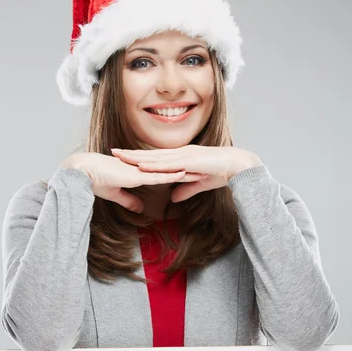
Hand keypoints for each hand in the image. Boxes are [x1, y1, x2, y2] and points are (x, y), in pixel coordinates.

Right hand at [60, 152, 203, 212]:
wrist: (81, 173)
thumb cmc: (95, 181)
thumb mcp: (116, 194)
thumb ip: (129, 200)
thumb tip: (141, 209)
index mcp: (140, 171)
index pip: (166, 171)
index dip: (181, 171)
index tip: (196, 172)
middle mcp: (143, 168)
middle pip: (172, 167)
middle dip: (190, 169)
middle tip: (207, 168)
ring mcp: (140, 170)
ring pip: (169, 170)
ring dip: (186, 171)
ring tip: (204, 171)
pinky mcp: (136, 174)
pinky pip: (157, 174)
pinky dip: (171, 174)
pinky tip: (184, 173)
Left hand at [110, 145, 261, 201]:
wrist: (238, 165)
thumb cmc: (222, 173)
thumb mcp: (199, 184)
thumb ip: (186, 189)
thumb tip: (173, 198)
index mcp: (182, 156)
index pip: (156, 157)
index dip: (139, 156)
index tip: (124, 157)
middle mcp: (181, 153)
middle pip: (151, 154)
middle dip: (132, 153)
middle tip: (113, 152)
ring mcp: (185, 155)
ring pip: (156, 157)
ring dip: (138, 157)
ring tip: (121, 157)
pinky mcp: (191, 161)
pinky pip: (169, 164)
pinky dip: (155, 165)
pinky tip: (142, 166)